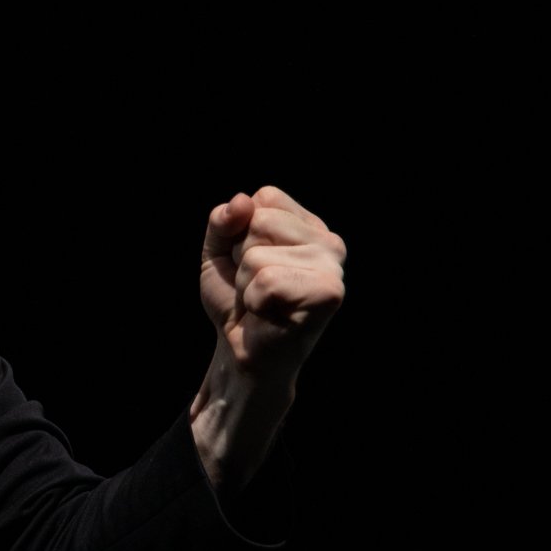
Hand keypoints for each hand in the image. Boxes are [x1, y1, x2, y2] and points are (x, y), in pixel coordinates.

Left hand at [199, 186, 347, 384]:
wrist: (240, 352)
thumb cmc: (235, 300)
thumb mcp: (218, 252)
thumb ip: (222, 221)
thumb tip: (242, 201)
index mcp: (308, 226)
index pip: (265, 197)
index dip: (241, 232)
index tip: (249, 263)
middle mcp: (328, 242)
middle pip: (260, 222)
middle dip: (241, 258)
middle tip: (255, 287)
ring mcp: (333, 268)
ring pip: (257, 255)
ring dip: (246, 283)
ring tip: (262, 302)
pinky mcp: (329, 293)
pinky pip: (267, 280)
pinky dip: (255, 300)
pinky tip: (269, 313)